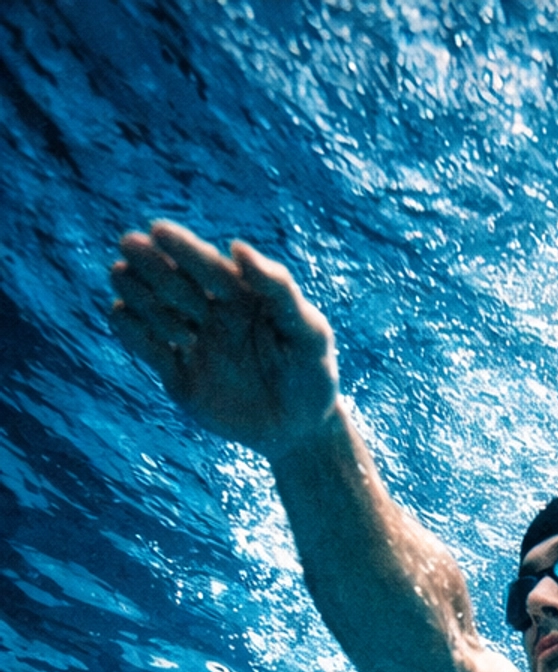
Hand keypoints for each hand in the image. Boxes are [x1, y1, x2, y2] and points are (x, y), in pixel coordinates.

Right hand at [110, 221, 338, 456]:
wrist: (300, 432)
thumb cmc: (311, 375)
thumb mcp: (309, 334)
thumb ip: (279, 291)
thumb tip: (238, 247)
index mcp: (239, 294)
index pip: (207, 266)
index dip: (184, 248)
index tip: (159, 231)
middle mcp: (209, 312)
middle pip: (172, 280)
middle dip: (151, 263)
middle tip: (130, 246)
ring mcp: (190, 342)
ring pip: (152, 309)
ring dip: (139, 294)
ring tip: (126, 279)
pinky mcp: (176, 375)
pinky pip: (147, 349)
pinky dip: (132, 332)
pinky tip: (124, 316)